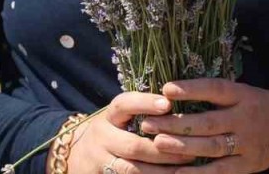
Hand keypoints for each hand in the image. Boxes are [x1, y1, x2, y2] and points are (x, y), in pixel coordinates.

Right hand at [60, 91, 195, 172]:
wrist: (77, 156)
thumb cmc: (114, 130)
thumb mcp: (121, 116)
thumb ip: (144, 110)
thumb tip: (179, 101)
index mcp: (109, 115)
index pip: (124, 104)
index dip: (145, 103)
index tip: (168, 104)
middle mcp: (102, 137)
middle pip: (133, 145)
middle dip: (164, 150)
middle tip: (191, 151)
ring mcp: (100, 161)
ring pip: (132, 170)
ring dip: (161, 172)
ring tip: (185, 169)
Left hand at [138, 78, 268, 173]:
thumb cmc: (254, 106)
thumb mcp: (241, 92)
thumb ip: (214, 94)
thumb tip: (171, 91)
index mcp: (242, 96)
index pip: (215, 89)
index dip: (192, 89)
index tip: (166, 88)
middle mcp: (245, 118)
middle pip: (208, 122)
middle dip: (176, 123)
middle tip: (148, 122)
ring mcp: (247, 143)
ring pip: (211, 147)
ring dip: (182, 146)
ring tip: (158, 143)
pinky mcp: (247, 165)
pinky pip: (219, 170)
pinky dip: (198, 173)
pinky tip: (177, 172)